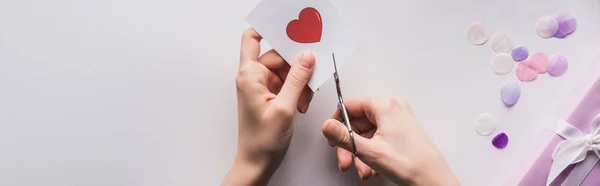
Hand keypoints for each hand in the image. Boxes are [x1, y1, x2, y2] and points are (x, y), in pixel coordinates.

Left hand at [221, 29, 315, 185]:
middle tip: (310, 79)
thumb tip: (306, 57)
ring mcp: (262, 86)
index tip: (290, 31)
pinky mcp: (269, 95)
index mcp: (250, 76)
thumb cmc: (262, 141)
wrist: (257, 162)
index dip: (268, 31)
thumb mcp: (285, 107)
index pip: (252, 39)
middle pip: (278, 56)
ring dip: (300, 83)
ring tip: (304, 100)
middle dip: (297, 67)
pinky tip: (302, 104)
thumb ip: (297, 79)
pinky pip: (288, 83)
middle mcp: (253, 78)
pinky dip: (298, 91)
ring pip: (286, 71)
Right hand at [322, 97, 458, 185]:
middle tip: (347, 160)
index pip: (349, 105)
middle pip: (357, 122)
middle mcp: (392, 108)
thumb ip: (344, 137)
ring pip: (367, 133)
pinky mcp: (400, 131)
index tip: (333, 138)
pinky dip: (371, 152)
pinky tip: (372, 166)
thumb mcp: (369, 151)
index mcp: (385, 105)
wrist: (432, 179)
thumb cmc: (410, 163)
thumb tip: (327, 126)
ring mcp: (397, 119)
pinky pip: (377, 138)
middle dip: (351, 145)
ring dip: (361, 153)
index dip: (338, 123)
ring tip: (363, 168)